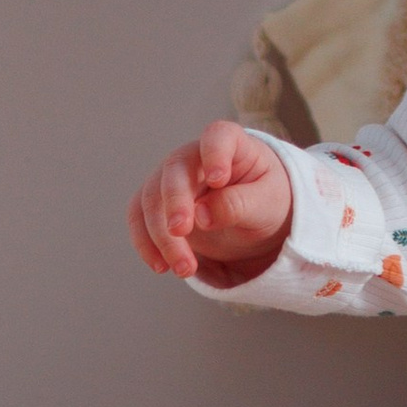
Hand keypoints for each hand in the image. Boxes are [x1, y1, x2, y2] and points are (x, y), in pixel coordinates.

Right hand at [128, 119, 292, 289]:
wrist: (254, 216)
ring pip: (151, 198)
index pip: (217, 137)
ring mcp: (171, 178)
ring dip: (161, 235)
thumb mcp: (267, 203)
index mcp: (230, 143)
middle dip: (175, 203)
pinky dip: (145, 242)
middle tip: (181, 232)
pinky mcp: (157, 203)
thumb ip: (239, 204)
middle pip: (175, 171)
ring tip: (185, 269)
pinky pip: (139, 218)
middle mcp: (194, 155)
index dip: (214, 154)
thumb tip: (202, 215)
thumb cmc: (265, 199)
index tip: (217, 180)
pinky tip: (161, 266)